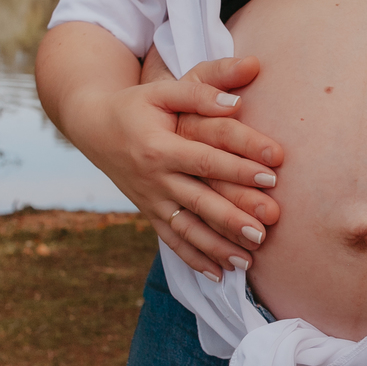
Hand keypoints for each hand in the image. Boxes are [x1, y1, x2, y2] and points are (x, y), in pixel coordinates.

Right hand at [84, 56, 282, 278]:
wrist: (94, 125)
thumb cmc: (136, 105)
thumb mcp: (162, 91)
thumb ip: (199, 92)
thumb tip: (236, 102)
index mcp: (160, 147)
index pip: (206, 160)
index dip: (239, 168)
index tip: (273, 174)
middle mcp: (155, 178)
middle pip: (199, 201)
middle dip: (233, 218)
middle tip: (265, 230)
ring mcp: (151, 200)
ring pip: (187, 229)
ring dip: (217, 247)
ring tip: (248, 261)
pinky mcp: (149, 213)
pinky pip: (172, 240)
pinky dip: (194, 259)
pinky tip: (219, 275)